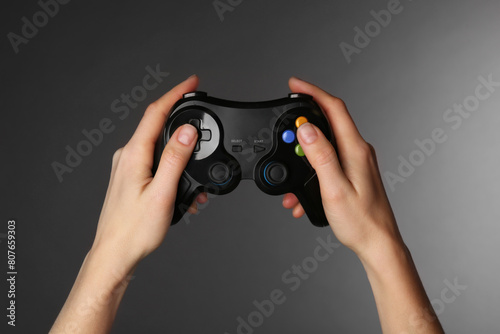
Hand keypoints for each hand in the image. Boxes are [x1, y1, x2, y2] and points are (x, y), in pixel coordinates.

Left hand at [92, 74, 207, 267]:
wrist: (115, 253)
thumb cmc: (134, 229)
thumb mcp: (162, 193)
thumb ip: (175, 159)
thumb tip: (187, 132)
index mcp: (134, 155)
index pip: (155, 113)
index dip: (175, 94)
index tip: (192, 83)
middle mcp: (127, 156)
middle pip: (157, 125)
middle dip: (182, 120)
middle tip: (201, 116)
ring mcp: (128, 167)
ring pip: (159, 147)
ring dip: (181, 153)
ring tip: (198, 175)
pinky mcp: (131, 178)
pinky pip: (155, 162)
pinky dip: (173, 167)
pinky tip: (184, 187)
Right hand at [283, 78, 442, 332]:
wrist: (378, 243)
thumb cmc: (361, 221)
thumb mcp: (334, 188)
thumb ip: (320, 155)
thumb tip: (306, 129)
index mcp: (355, 149)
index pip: (334, 108)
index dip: (313, 93)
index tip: (294, 85)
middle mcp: (358, 151)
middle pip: (329, 121)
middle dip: (303, 121)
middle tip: (285, 126)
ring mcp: (356, 162)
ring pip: (325, 144)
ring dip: (305, 151)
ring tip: (291, 168)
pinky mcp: (353, 173)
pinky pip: (328, 161)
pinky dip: (312, 168)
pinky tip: (302, 189)